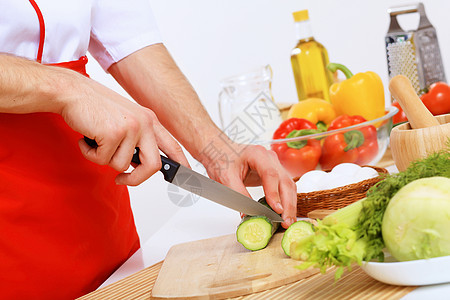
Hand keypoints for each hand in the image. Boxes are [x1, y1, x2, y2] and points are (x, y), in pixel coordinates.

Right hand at [57, 69, 189, 184]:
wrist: (72, 92)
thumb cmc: (95, 106)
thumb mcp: (125, 120)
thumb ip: (138, 140)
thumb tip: (142, 165)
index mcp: (150, 120)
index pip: (172, 146)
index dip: (181, 163)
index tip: (185, 177)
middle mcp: (144, 123)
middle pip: (153, 165)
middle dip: (136, 178)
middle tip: (121, 180)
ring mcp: (130, 128)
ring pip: (121, 165)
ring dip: (103, 158)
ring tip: (96, 139)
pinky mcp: (113, 133)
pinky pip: (102, 160)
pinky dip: (90, 153)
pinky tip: (88, 137)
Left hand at [201, 143, 296, 228]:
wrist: (220, 151)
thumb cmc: (221, 159)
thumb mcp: (225, 178)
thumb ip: (238, 195)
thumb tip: (248, 214)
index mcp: (257, 154)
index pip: (270, 174)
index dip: (274, 193)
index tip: (276, 210)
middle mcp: (269, 158)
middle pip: (285, 181)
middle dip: (287, 204)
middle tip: (286, 222)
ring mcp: (274, 165)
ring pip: (288, 185)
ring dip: (290, 205)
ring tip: (287, 221)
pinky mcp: (274, 173)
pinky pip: (284, 188)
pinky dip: (286, 201)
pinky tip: (285, 214)